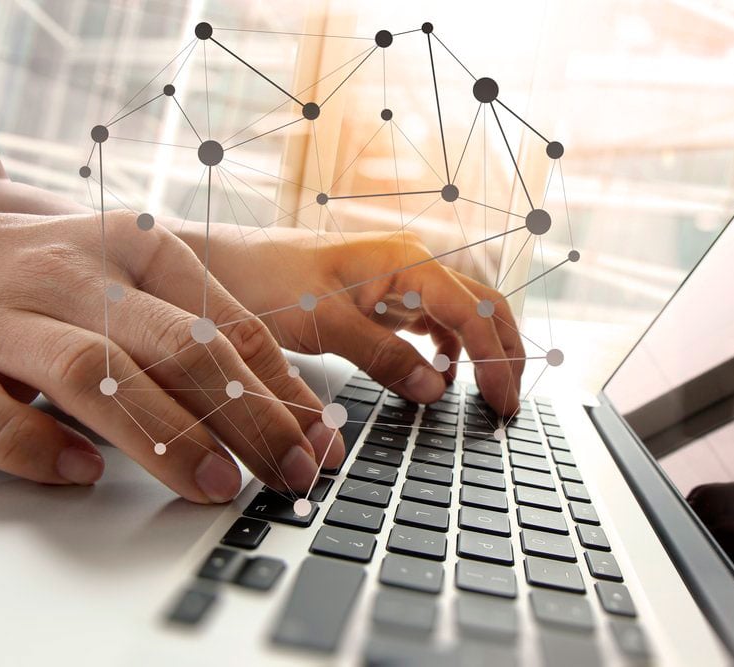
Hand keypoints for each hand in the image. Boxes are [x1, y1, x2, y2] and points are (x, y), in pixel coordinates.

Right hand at [0, 210, 344, 501]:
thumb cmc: (54, 278)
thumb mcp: (135, 285)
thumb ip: (205, 338)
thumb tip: (295, 410)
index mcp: (134, 247)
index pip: (225, 323)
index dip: (280, 389)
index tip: (317, 444)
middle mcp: (73, 273)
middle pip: (175, 345)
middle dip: (244, 416)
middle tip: (286, 474)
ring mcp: (1, 313)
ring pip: (92, 370)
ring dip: (163, 435)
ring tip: (214, 485)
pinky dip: (31, 443)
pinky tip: (80, 472)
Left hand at [197, 226, 524, 414]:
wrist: (224, 263)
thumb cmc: (266, 280)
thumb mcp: (324, 323)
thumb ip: (383, 356)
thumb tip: (436, 389)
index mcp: (407, 262)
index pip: (474, 313)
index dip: (496, 361)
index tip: (503, 404)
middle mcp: (413, 266)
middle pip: (484, 307)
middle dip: (505, 354)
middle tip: (509, 405)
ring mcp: (402, 281)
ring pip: (464, 315)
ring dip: (483, 352)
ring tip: (489, 396)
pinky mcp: (386, 298)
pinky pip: (435, 323)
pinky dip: (450, 350)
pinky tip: (442, 375)